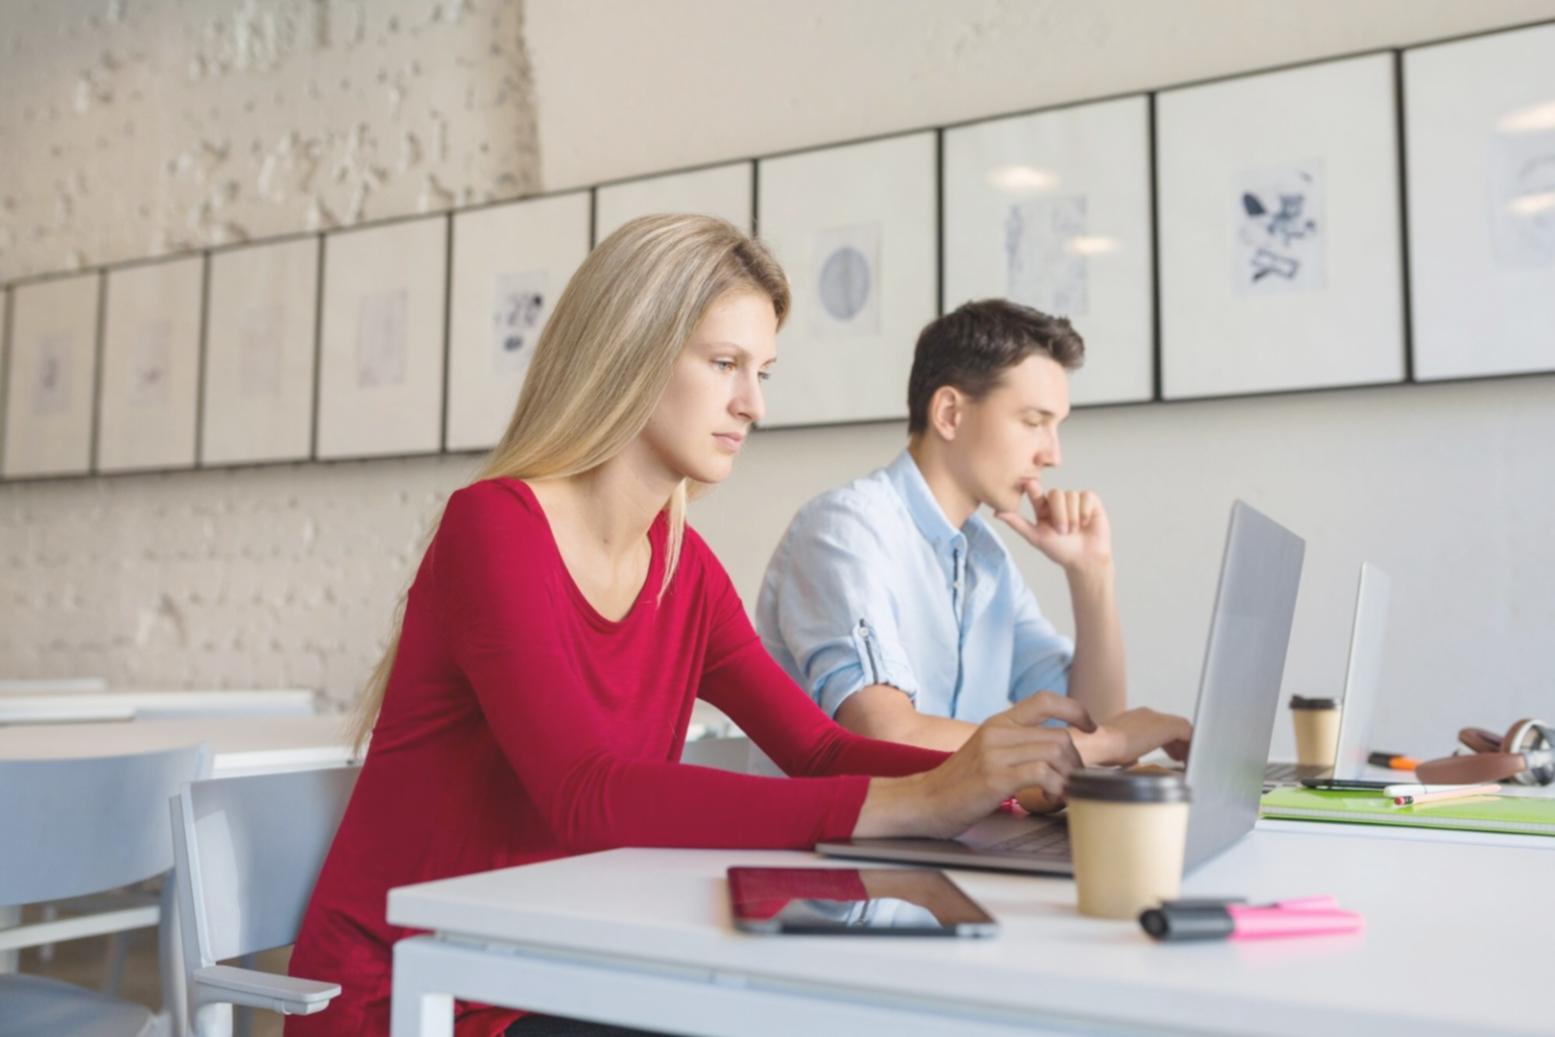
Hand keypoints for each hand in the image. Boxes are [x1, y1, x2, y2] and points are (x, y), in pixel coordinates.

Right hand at [865, 692, 1094, 838]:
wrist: (922, 802)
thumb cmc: (957, 785)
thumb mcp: (986, 753)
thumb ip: (1016, 747)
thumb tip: (1056, 754)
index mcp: (997, 723)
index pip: (1044, 700)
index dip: (1075, 710)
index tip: (1089, 727)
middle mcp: (997, 732)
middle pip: (1060, 736)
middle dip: (1076, 763)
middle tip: (1072, 784)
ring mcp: (995, 754)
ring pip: (1055, 753)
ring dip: (1068, 779)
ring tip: (1060, 795)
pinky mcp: (995, 777)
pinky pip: (1043, 774)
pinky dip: (1055, 789)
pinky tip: (1048, 801)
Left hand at [995, 482, 1112, 573]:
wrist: (1085, 560)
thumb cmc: (1060, 551)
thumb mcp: (1036, 537)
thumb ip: (1017, 523)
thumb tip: (996, 513)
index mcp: (1043, 508)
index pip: (1036, 492)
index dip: (1032, 487)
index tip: (1028, 482)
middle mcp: (1058, 502)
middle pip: (1056, 494)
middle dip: (1060, 514)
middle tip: (1062, 531)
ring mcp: (1074, 500)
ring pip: (1071, 495)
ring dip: (1073, 517)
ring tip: (1074, 531)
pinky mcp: (1091, 501)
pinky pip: (1086, 496)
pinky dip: (1085, 511)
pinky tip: (1085, 523)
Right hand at [1071, 707, 1191, 766]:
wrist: (1100, 743)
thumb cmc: (1102, 750)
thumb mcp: (1118, 751)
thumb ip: (1128, 753)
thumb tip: (1133, 761)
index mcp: (1134, 718)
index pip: (1158, 726)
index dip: (1167, 741)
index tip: (1170, 753)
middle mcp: (1146, 714)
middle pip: (1172, 726)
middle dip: (1178, 742)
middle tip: (1181, 757)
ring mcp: (1157, 719)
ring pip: (1181, 728)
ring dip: (1185, 745)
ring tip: (1186, 760)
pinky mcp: (1166, 726)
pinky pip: (1188, 734)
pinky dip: (1190, 747)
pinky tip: (1189, 760)